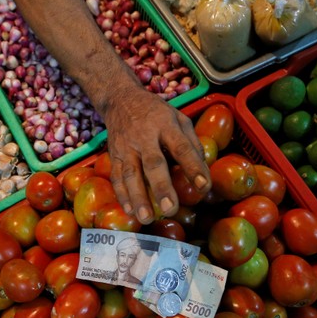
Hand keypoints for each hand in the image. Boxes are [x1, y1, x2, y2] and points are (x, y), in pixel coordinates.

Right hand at [103, 90, 210, 224]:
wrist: (120, 99)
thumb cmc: (156, 113)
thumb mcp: (179, 118)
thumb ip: (192, 143)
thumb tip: (203, 171)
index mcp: (166, 125)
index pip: (181, 147)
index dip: (193, 167)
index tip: (203, 186)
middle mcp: (145, 136)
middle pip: (153, 163)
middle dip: (161, 187)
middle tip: (170, 209)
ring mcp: (126, 147)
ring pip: (130, 174)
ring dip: (138, 197)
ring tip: (146, 218)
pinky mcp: (113, 155)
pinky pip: (116, 177)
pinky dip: (122, 195)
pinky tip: (130, 211)